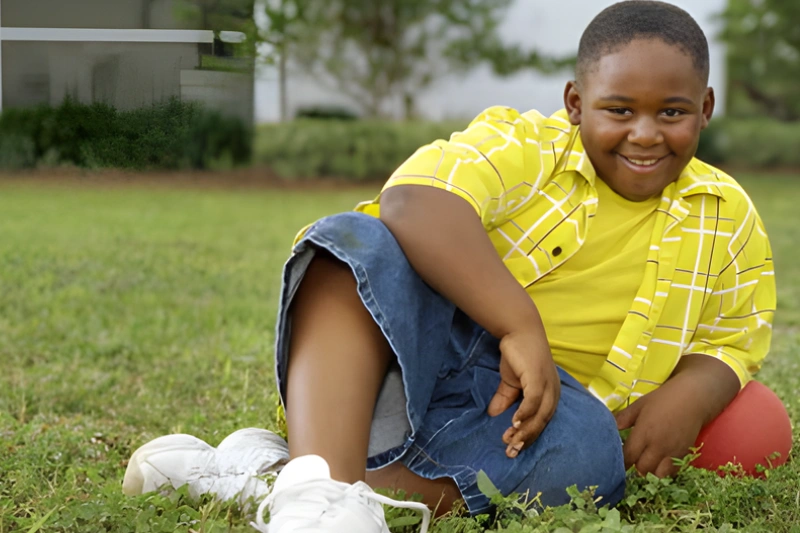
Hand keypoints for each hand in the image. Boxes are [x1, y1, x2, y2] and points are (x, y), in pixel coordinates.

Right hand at [487, 329, 559, 458]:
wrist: (519, 331)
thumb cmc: (519, 355)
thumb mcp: (511, 381)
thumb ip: (505, 398)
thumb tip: (493, 414)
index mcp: (550, 395)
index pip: (541, 422)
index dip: (528, 436)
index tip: (513, 449)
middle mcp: (553, 393)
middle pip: (542, 423)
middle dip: (526, 439)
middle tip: (511, 451)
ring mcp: (548, 385)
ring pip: (539, 416)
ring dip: (524, 430)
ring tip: (510, 441)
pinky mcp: (538, 378)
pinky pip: (534, 401)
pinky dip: (525, 413)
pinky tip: (514, 422)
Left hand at [615, 376, 705, 476]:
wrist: (693, 398)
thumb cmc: (663, 399)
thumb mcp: (639, 405)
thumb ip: (624, 418)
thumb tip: (609, 428)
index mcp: (643, 433)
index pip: (628, 457)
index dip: (621, 462)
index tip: (617, 461)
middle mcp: (657, 446)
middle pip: (642, 469)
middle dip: (635, 466)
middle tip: (634, 458)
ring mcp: (672, 452)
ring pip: (657, 474)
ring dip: (650, 471)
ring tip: (648, 461)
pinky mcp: (684, 455)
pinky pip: (672, 472)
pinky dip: (665, 471)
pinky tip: (661, 462)